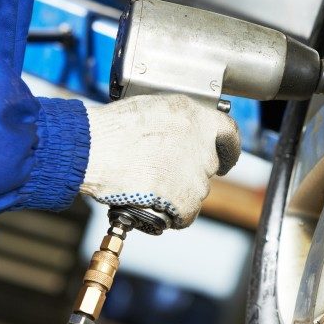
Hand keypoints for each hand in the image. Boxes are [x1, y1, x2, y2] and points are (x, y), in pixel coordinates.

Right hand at [79, 95, 240, 228]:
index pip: (229, 133)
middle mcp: (202, 144)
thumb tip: (180, 135)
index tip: (224, 158)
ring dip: (179, 192)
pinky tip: (154, 207)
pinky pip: (187, 213)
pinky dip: (173, 215)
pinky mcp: (185, 199)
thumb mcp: (153, 108)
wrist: (95, 149)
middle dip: (189, 171)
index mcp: (197, 117)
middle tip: (162, 173)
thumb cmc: (113, 128)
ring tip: (148, 186)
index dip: (227, 148)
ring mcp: (196, 173)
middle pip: (207, 165)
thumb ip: (177, 122)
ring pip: (196, 190)